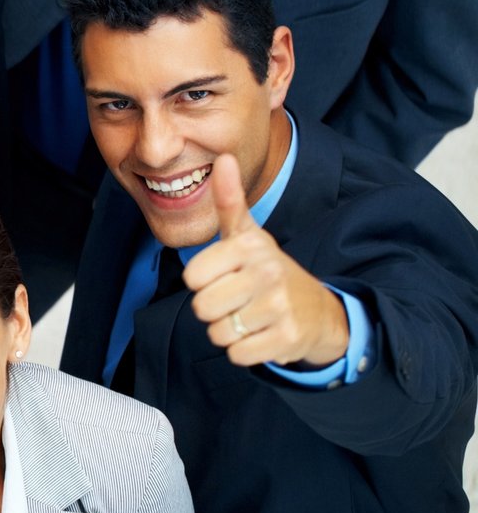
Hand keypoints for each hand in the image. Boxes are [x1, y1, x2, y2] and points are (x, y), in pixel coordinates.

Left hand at [183, 154, 350, 369]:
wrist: (318, 310)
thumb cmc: (268, 270)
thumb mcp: (248, 234)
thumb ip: (229, 200)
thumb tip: (223, 158)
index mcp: (250, 247)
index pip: (193, 276)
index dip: (202, 281)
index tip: (223, 276)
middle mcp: (267, 273)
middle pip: (201, 307)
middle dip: (213, 309)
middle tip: (236, 300)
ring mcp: (279, 307)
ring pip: (217, 332)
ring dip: (228, 331)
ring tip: (249, 316)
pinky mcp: (287, 338)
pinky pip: (237, 354)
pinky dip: (244, 350)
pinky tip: (261, 334)